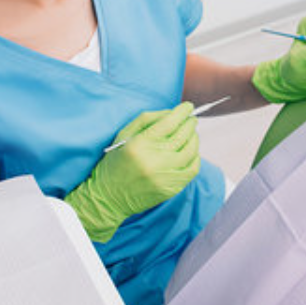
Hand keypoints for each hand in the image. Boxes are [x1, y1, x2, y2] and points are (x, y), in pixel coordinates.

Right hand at [65, 102, 200, 241]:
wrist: (110, 197)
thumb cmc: (116, 162)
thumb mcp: (124, 135)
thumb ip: (148, 119)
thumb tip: (172, 113)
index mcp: (140, 144)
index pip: (169, 123)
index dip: (182, 112)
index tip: (187, 107)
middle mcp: (154, 160)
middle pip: (182, 136)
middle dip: (190, 123)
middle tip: (191, 118)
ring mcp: (164, 177)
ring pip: (191, 151)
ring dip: (194, 138)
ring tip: (191, 133)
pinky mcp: (171, 189)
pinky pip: (192, 169)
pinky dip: (195, 157)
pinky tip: (190, 151)